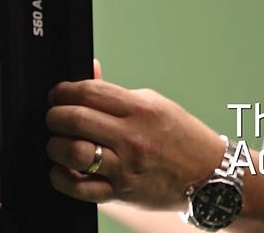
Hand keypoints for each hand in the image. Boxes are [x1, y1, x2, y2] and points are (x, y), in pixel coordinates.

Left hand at [46, 63, 224, 209]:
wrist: (210, 177)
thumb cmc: (181, 138)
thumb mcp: (155, 104)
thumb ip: (116, 92)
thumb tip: (88, 71)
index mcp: (141, 109)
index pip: (88, 92)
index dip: (63, 91)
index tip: (58, 94)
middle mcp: (133, 138)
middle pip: (75, 119)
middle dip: (54, 115)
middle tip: (54, 116)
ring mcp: (126, 167)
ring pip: (73, 151)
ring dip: (55, 145)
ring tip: (58, 142)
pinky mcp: (121, 193)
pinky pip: (79, 187)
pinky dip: (61, 177)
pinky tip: (62, 168)